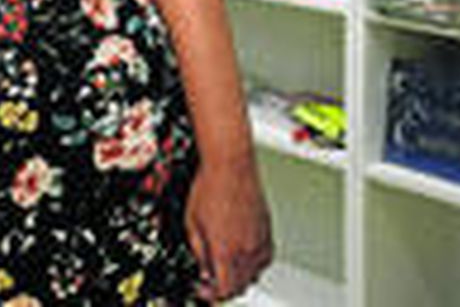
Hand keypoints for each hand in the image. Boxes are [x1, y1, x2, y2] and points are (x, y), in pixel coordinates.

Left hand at [186, 159, 273, 301]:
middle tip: (211, 284)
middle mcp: (247, 250)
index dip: (210, 296)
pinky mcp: (268, 232)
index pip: (223, 290)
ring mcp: (260, 241)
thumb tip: (201, 268)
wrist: (230, 165)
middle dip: (224, 290)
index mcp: (226, 251)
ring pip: (254, 275)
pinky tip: (242, 258)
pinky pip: (264, 260)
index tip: (202, 292)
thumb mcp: (191, 223)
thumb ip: (198, 251)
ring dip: (239, 279)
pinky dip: (253, 266)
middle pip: (240, 287)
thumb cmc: (210, 187)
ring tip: (224, 271)